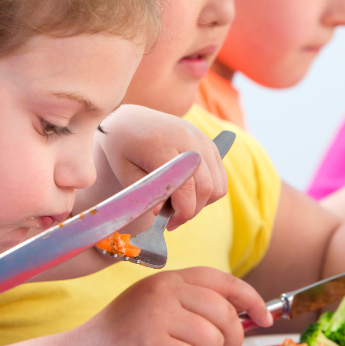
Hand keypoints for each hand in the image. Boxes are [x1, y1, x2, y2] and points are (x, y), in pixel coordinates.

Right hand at [66, 268, 271, 345]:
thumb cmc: (122, 341)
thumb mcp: (157, 309)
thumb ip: (193, 306)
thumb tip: (245, 316)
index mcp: (168, 279)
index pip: (223, 281)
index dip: (251, 299)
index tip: (264, 317)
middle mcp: (163, 290)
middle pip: (225, 313)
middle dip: (230, 340)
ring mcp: (155, 314)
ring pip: (214, 339)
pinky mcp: (149, 343)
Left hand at [84, 105, 228, 229]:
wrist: (131, 121)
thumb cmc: (124, 148)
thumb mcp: (125, 173)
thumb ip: (146, 194)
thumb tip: (162, 213)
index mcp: (163, 145)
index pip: (186, 187)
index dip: (181, 212)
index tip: (167, 224)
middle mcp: (189, 140)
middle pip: (206, 188)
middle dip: (190, 212)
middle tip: (171, 219)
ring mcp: (202, 140)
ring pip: (218, 186)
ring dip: (201, 203)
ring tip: (178, 204)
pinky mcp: (210, 144)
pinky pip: (221, 178)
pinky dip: (209, 192)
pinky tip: (188, 193)